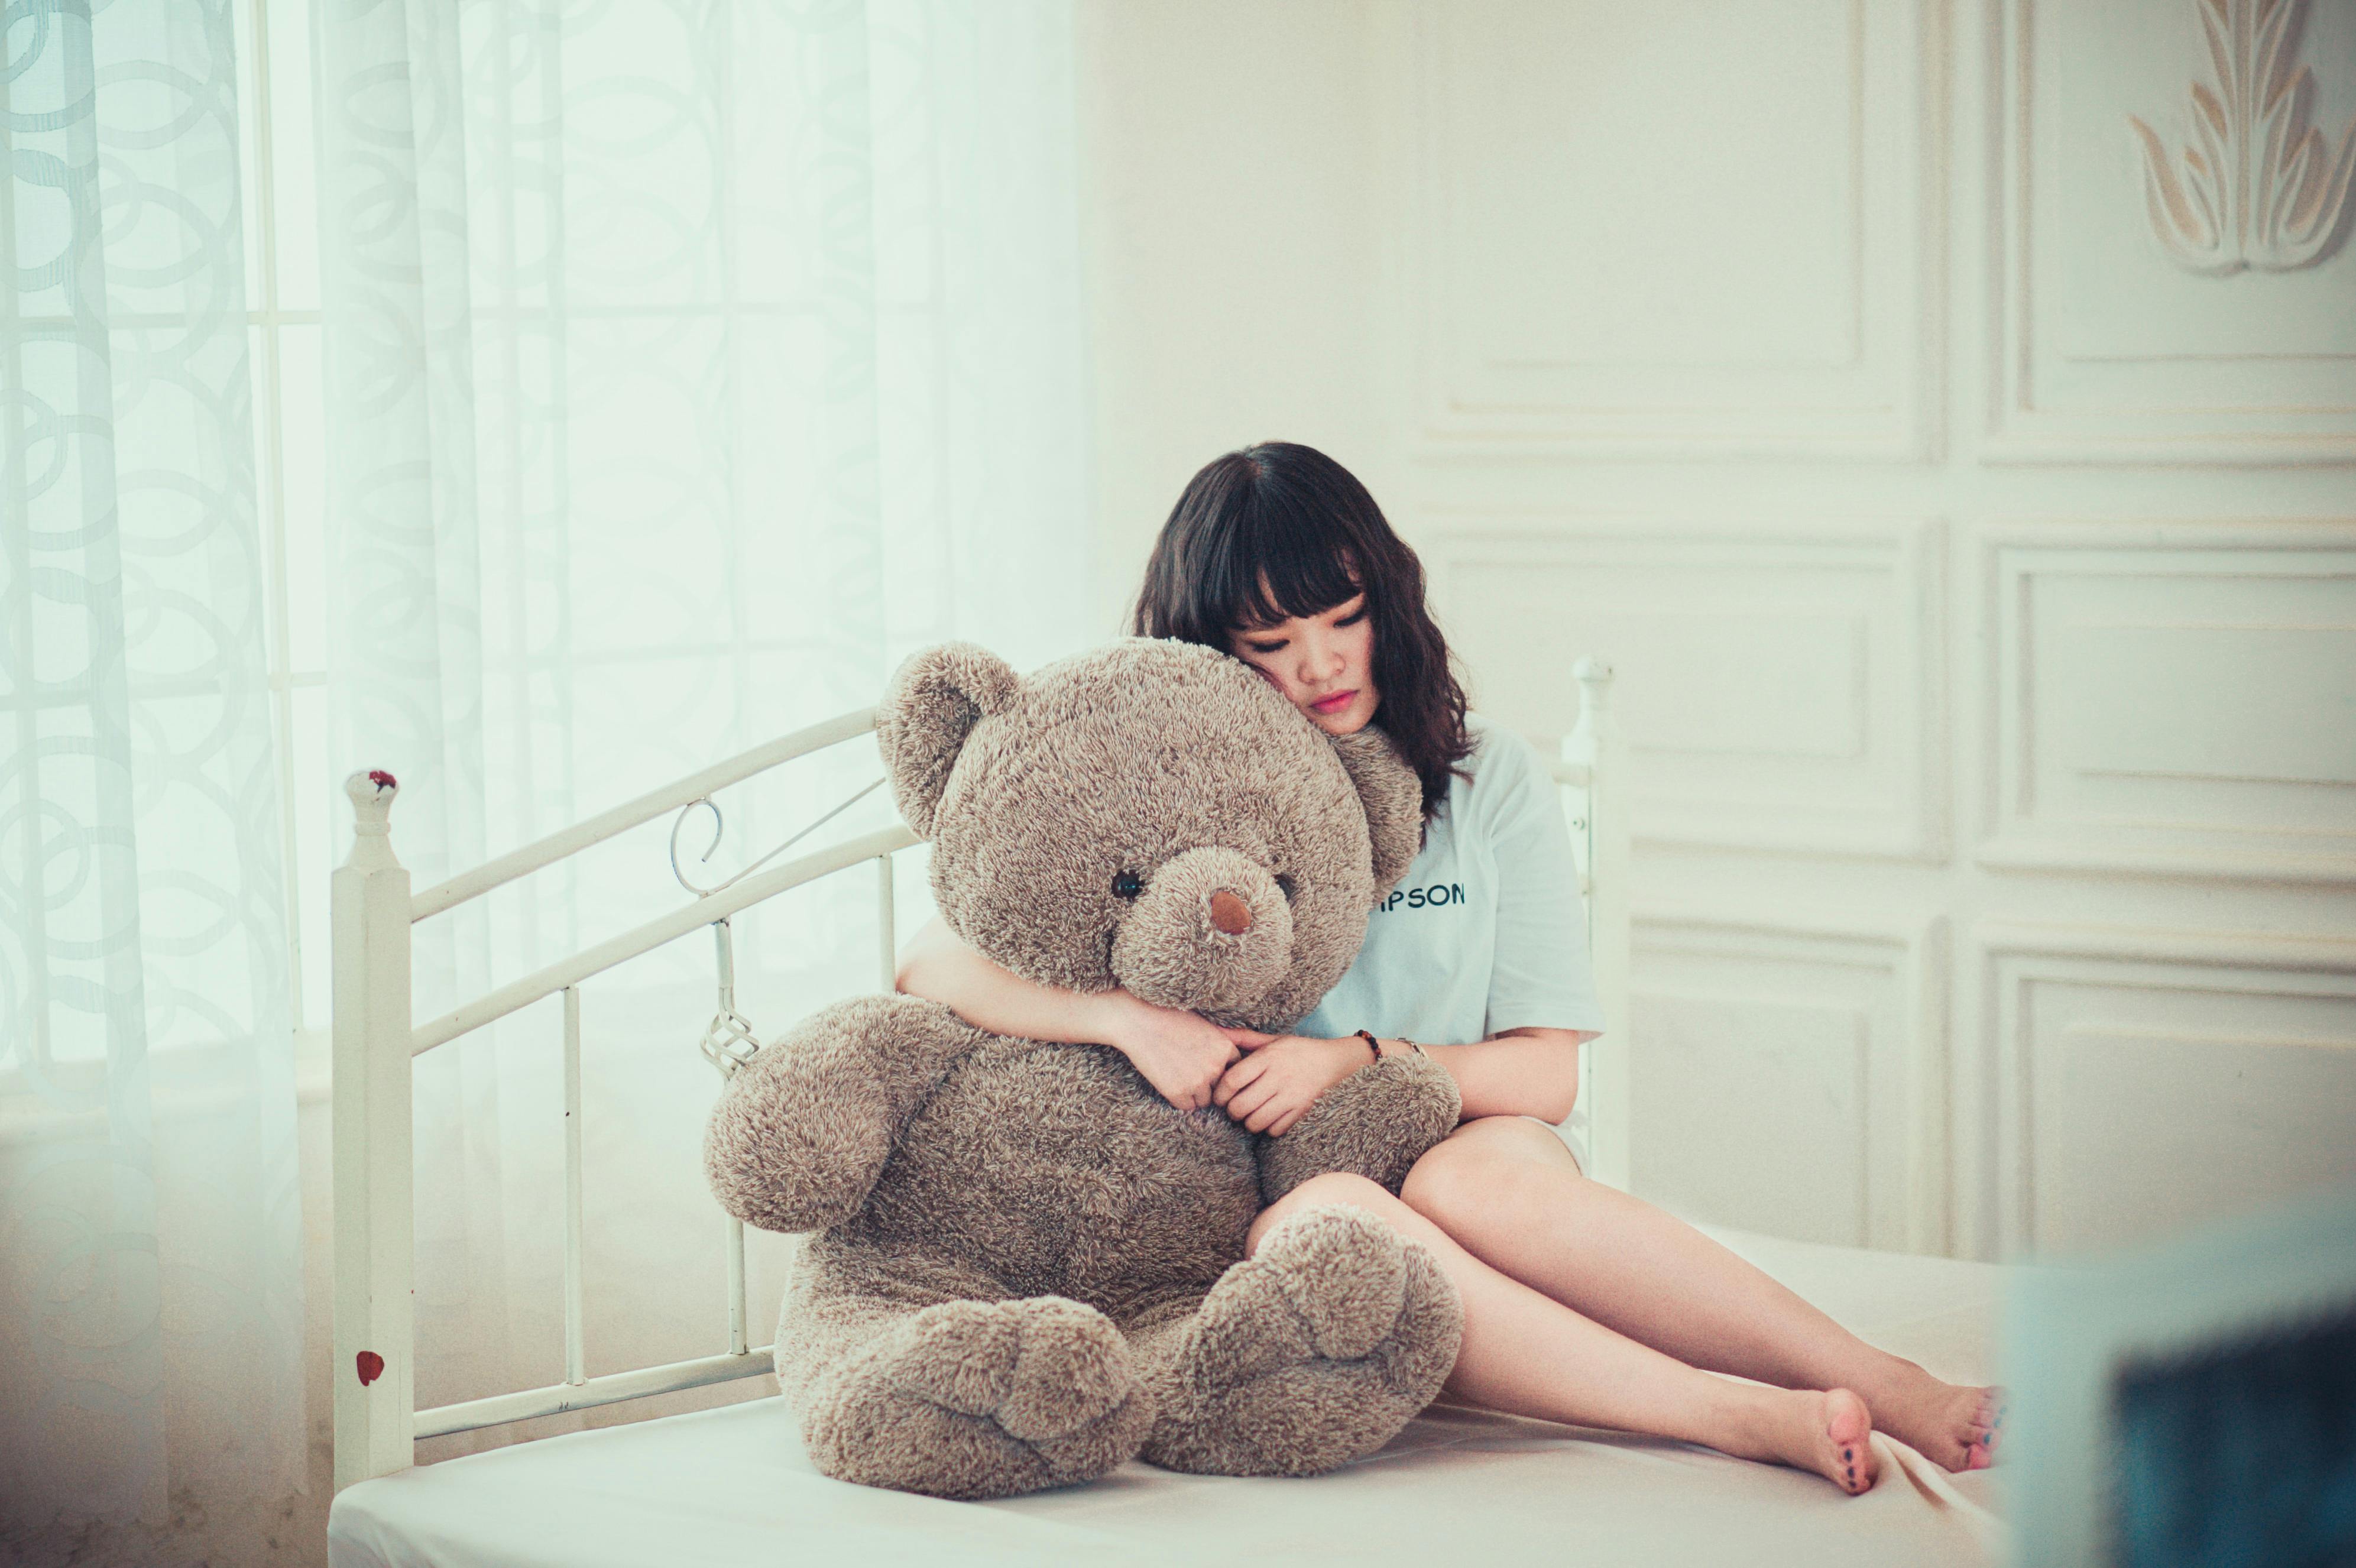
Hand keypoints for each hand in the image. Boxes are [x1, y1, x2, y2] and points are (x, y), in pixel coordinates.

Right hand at [1096, 992, 1240, 1111]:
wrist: (1141, 1024)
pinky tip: (1172, 1084)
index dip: (1223, 1072)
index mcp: (1225, 1048)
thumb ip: (1224, 1041)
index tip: (1211, 1069)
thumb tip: (1245, 1050)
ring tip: (1181, 1078)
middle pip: (1221, 1089)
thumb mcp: (1206, 1025)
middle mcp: (1215, 1067)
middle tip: (1194, 1074)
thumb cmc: (1172, 1020)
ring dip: (1196, 1094)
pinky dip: (1180, 1099)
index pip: (1236, 1072)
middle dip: (1211, 1085)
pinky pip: (1187, 1106)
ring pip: (1205, 1101)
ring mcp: (1197, 1081)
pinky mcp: (1178, 1092)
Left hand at [1212, 1031, 1367, 1135]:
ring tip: (1250, 1115)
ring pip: (1256, 1122)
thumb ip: (1243, 1037)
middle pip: (1241, 1105)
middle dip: (1232, 1111)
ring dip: (1248, 1122)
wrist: (1333, 1061)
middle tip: (1234, 1108)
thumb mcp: (1271, 1040)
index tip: (1219, 1098)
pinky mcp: (1302, 1111)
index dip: (1219, 1094)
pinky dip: (1268, 1128)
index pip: (1232, 1080)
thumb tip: (1217, 1030)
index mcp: (1268, 1057)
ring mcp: (1291, 1096)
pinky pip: (1275, 1130)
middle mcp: (1279, 1077)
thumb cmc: (1296, 1050)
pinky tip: (1269, 1118)